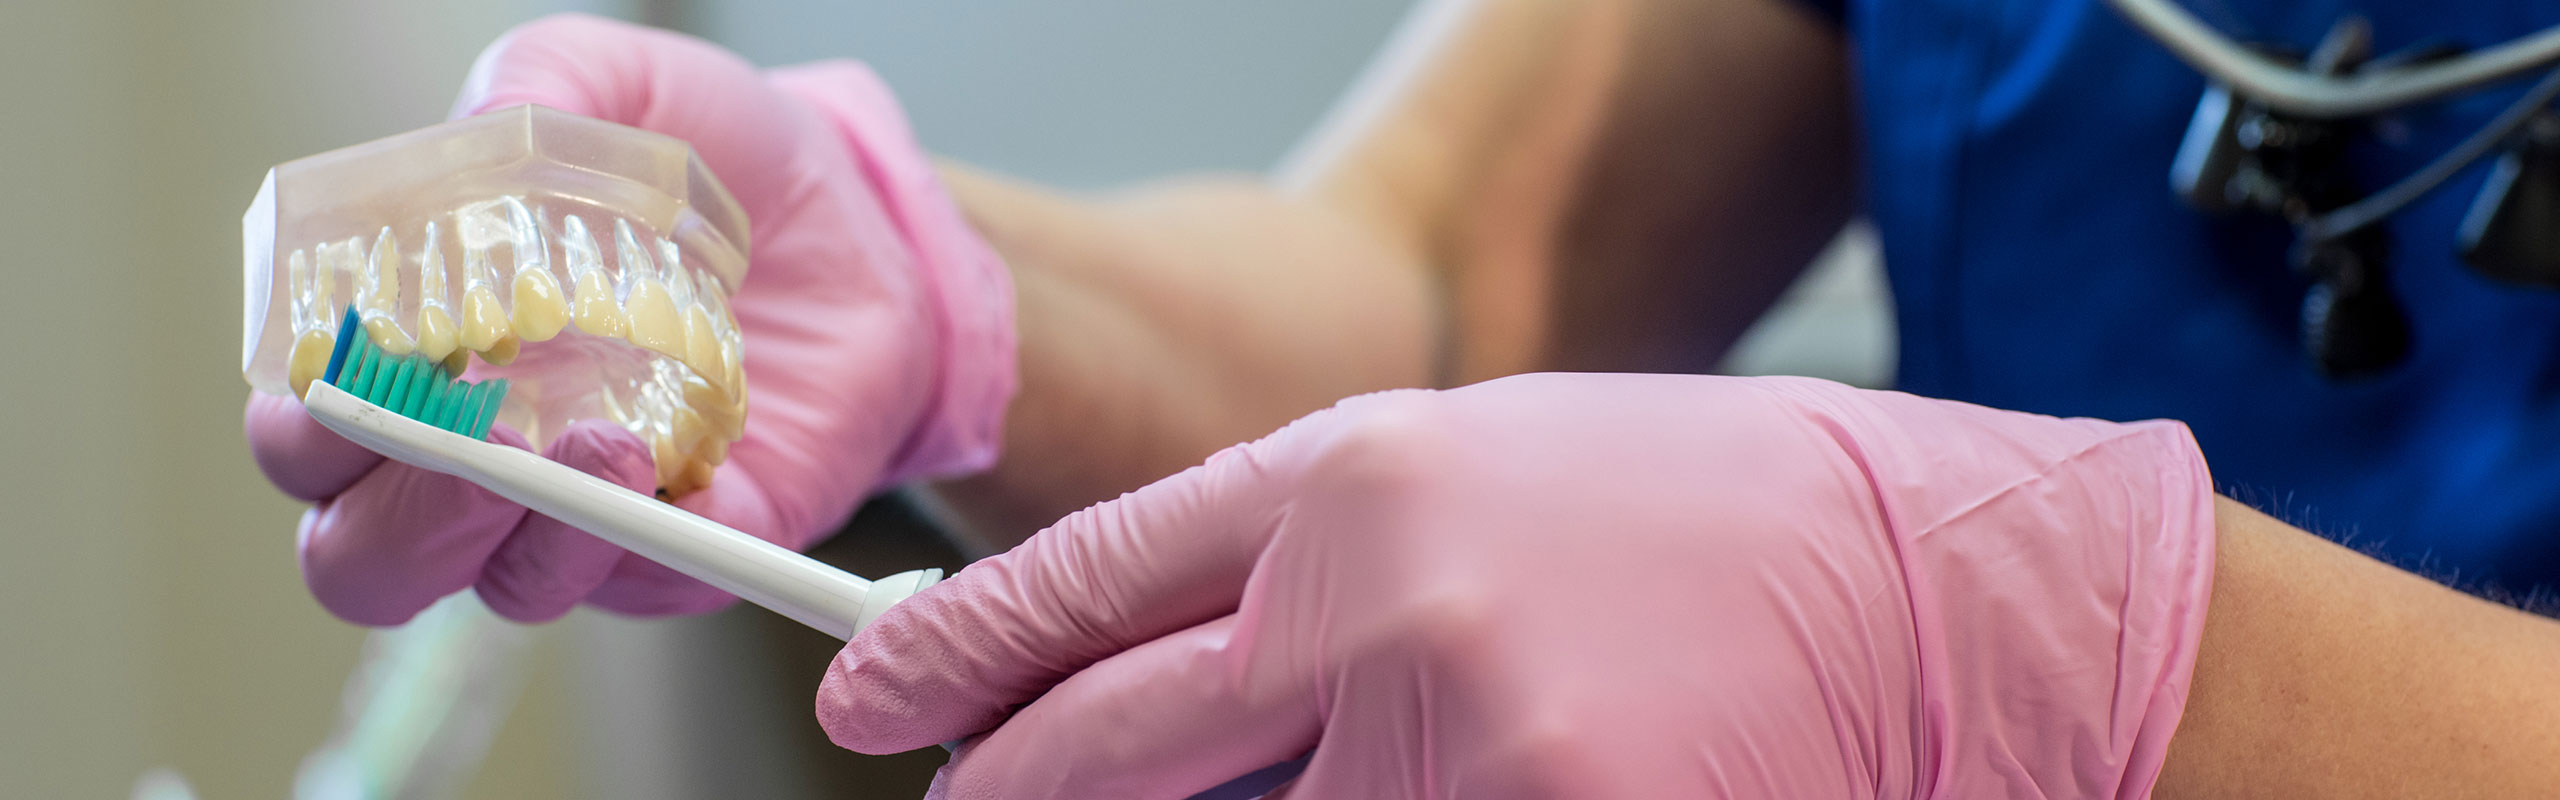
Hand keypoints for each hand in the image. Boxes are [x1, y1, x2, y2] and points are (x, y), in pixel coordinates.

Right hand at [244, 14, 1013, 624]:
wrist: (848, 217)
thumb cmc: (694, 162)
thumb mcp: (614, 95)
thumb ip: (533, 94)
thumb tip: (487, 129)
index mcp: (408, 360)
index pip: (301, 438)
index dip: (309, 429)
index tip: (368, 372)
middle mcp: (472, 462)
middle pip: (364, 558)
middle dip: (402, 519)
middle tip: (476, 443)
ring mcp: (580, 514)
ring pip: (508, 588)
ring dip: (540, 535)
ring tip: (609, 445)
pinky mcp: (695, 538)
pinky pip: (659, 582)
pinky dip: (662, 547)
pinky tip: (687, 475)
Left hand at [817, 373, 2215, 797]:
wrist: (1945, 588)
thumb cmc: (1713, 517)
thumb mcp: (1482, 477)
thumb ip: (1311, 568)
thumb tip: (1172, 675)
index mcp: (1360, 480)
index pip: (1095, 577)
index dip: (964, 648)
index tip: (875, 697)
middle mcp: (1384, 614)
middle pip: (1108, 747)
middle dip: (1015, 794)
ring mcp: (1463, 756)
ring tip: (1363, 766)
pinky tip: (1453, 787)